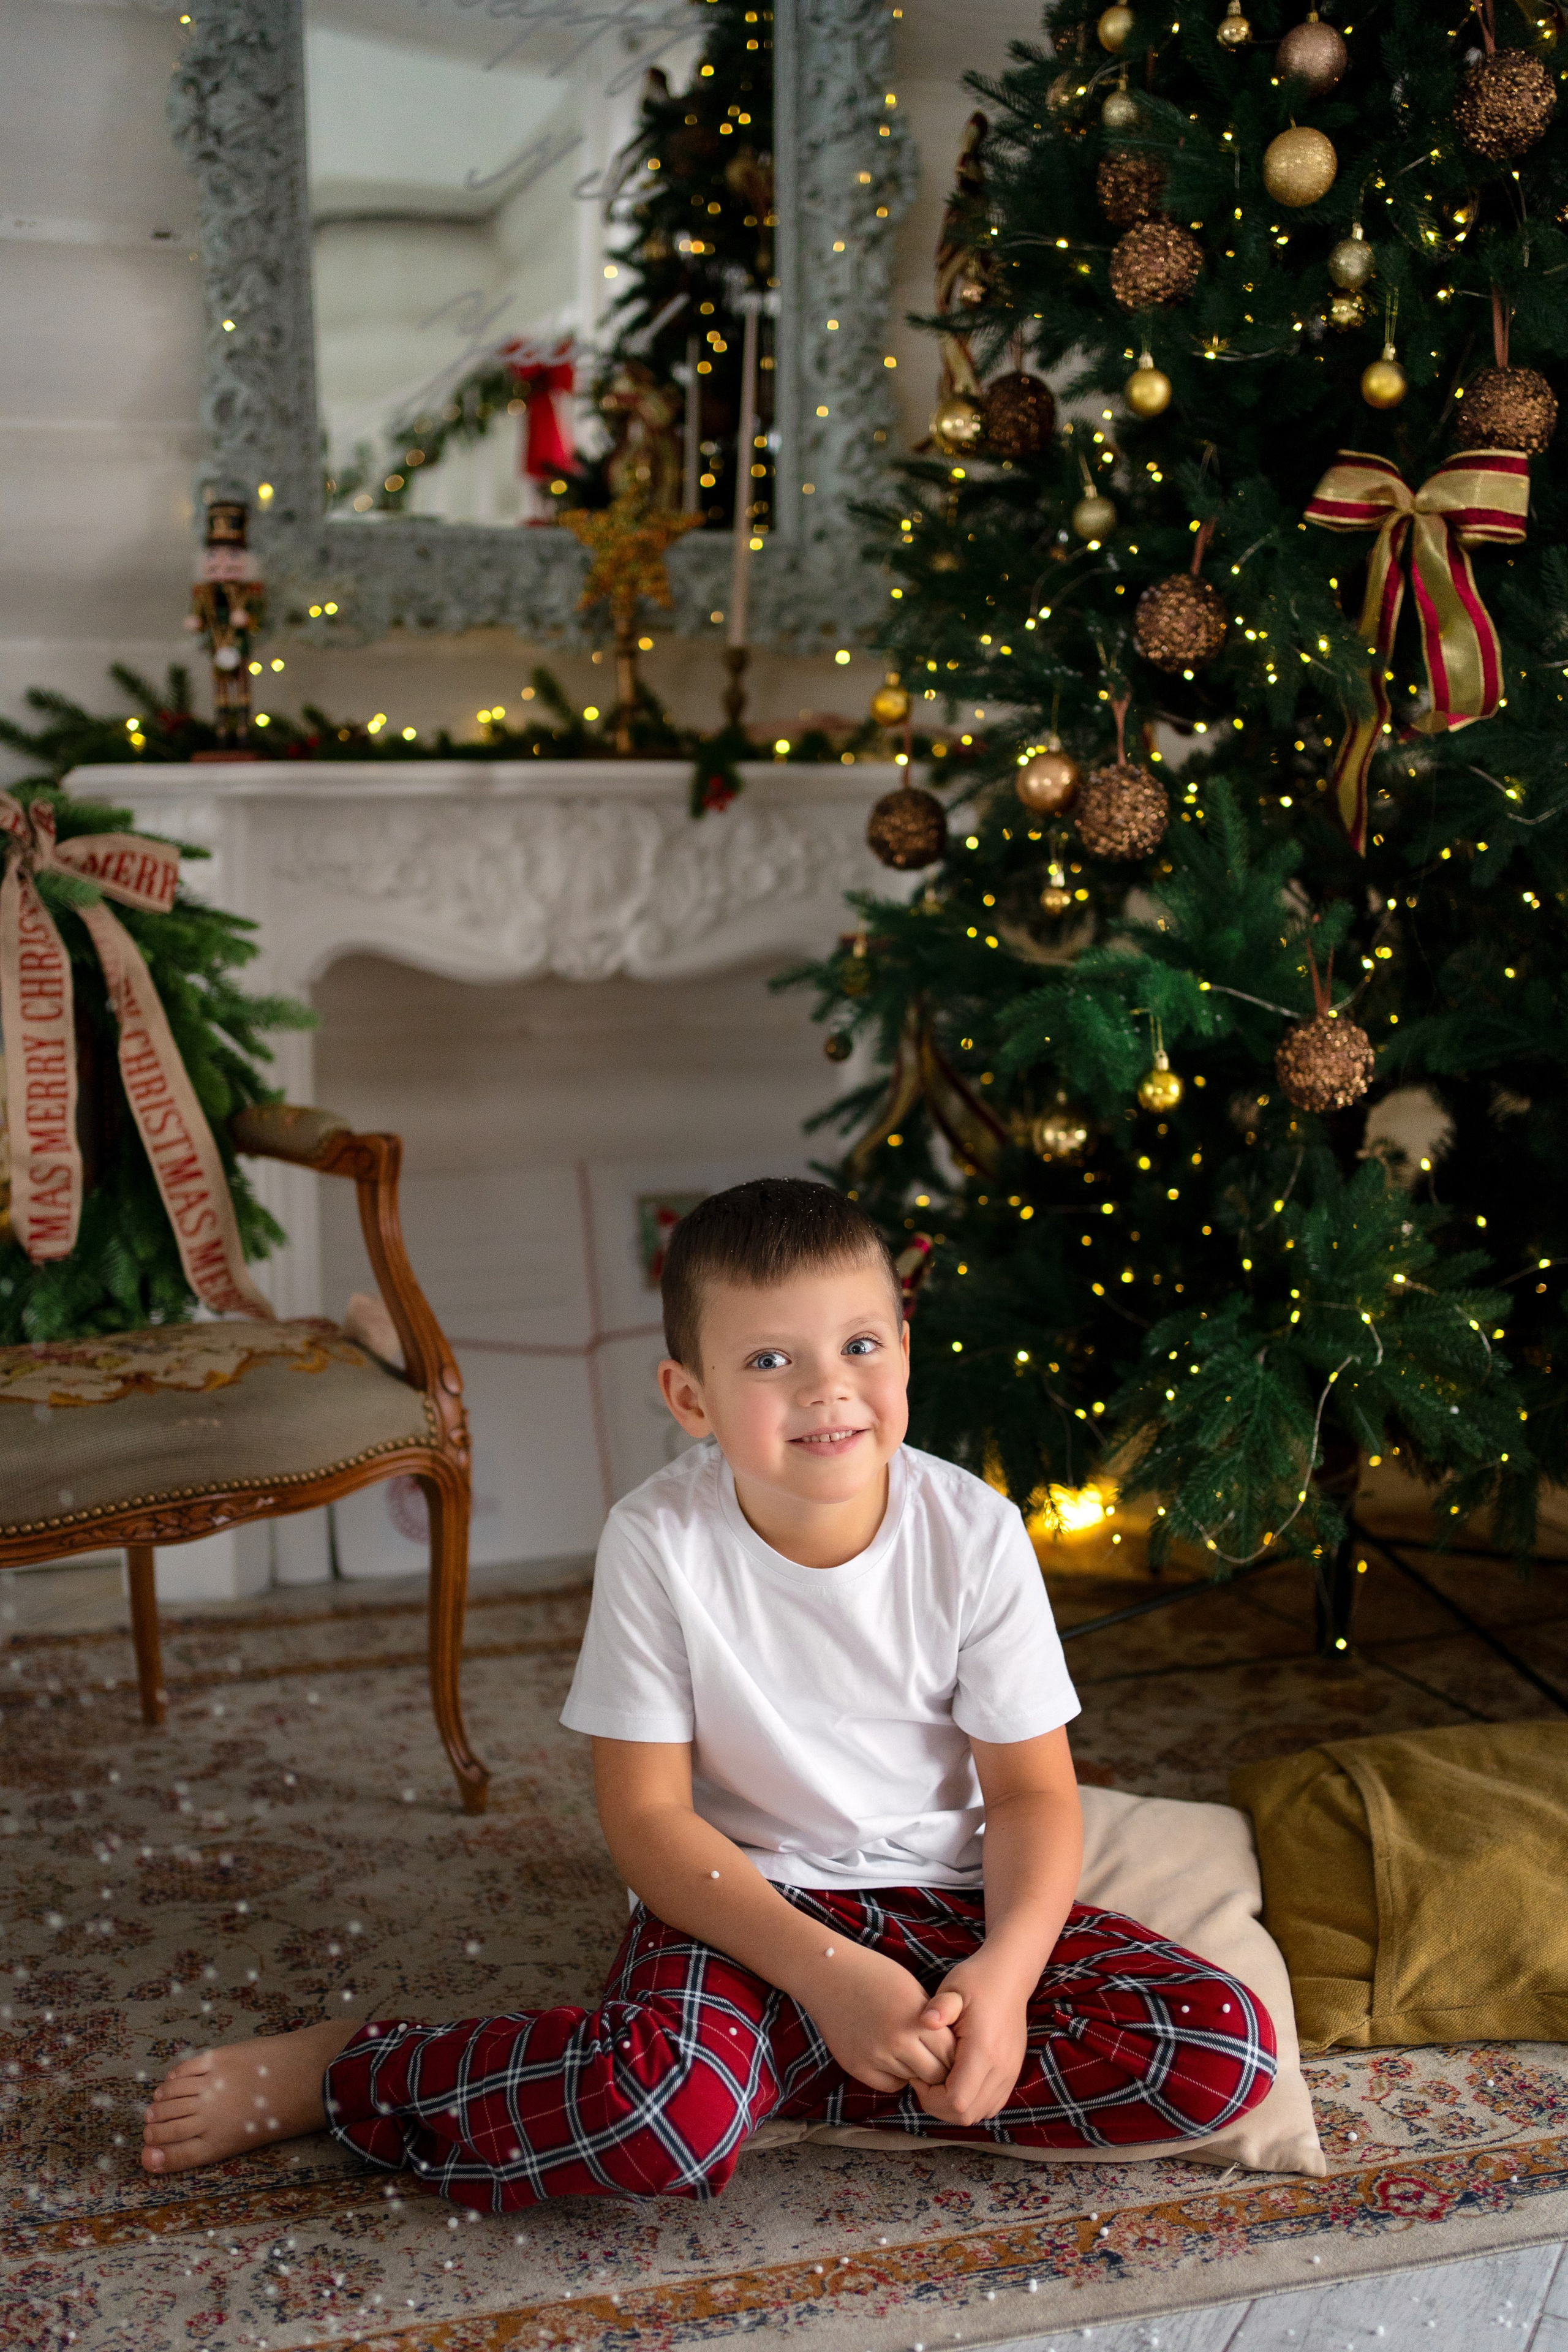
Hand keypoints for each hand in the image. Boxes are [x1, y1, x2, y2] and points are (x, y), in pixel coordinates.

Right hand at [795, 1943, 956, 2094]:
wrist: (829, 1974)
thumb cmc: (875, 1975)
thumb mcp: (913, 1990)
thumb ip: (932, 2022)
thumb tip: (949, 2051)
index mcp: (917, 2018)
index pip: (951, 2053)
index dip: (954, 2053)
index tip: (950, 2049)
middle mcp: (898, 2041)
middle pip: (935, 2074)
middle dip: (939, 2068)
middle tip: (933, 2057)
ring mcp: (876, 2057)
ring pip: (913, 2080)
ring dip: (915, 2070)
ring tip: (908, 2051)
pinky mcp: (858, 2067)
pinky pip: (889, 2085)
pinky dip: (894, 2076)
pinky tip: (889, 2056)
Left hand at [908, 1956, 1029, 2128]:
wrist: (1010, 1977)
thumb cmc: (977, 1981)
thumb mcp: (954, 1988)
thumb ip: (939, 2006)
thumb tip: (925, 2021)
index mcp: (983, 2050)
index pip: (956, 2101)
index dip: (931, 2098)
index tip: (918, 2076)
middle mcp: (1000, 2068)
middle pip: (967, 2115)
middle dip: (939, 2107)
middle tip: (925, 2081)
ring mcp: (1010, 2073)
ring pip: (981, 2114)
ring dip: (955, 2107)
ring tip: (939, 2081)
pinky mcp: (1012, 2073)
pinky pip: (991, 2105)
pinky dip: (972, 2103)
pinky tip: (957, 2081)